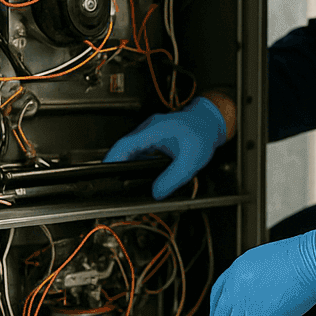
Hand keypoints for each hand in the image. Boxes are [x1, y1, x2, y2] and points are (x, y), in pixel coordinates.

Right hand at [103, 96, 226, 199]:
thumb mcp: (191, 161)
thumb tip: (156, 193)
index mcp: (153, 130)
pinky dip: (137, 162)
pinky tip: (141, 174)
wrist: (210, 122)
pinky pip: (138, 151)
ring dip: (127, 165)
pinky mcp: (152, 138)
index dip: (112, 160)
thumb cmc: (203, 134)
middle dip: (117, 166)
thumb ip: (173, 178)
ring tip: (126, 182)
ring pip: (130, 150)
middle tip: (115, 185)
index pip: (124, 145)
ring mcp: (149, 132)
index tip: (105, 174)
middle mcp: (148, 129)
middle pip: (123, 149)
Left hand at [210, 223, 315, 315]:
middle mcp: (236, 288)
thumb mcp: (266, 261)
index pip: (217, 294)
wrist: (312, 263)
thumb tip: (256, 295)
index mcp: (237, 270)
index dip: (216, 310)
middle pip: (222, 315)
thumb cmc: (300, 259)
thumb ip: (254, 278)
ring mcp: (245, 305)